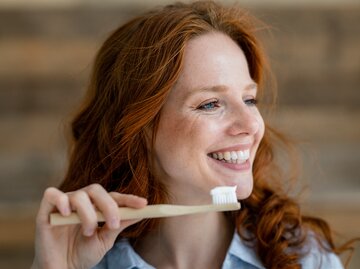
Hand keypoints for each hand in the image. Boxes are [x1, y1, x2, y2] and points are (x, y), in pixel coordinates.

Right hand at [31, 184, 146, 268]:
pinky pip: (52, 194)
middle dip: (108, 205)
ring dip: (88, 214)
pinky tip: (67, 214)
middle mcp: (81, 202)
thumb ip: (120, 224)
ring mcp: (64, 205)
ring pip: (78, 195)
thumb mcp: (106, 240)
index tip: (144, 204)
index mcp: (96, 206)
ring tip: (88, 233)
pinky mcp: (46, 211)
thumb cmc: (83, 254)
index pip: (113, 197)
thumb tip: (142, 212)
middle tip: (114, 224)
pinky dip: (61, 200)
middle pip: (96, 190)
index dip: (128, 199)